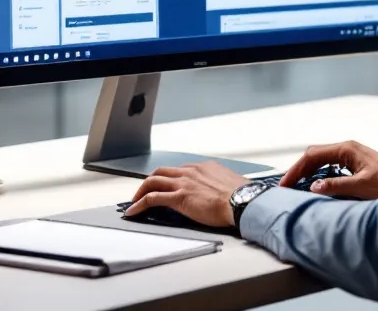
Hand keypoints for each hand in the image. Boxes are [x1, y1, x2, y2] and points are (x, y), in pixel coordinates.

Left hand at [124, 161, 248, 227]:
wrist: (243, 201)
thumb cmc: (243, 197)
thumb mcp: (231, 185)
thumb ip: (220, 186)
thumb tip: (224, 194)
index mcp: (204, 167)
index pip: (180, 170)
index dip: (170, 178)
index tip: (167, 186)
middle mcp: (191, 171)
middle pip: (162, 172)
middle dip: (150, 181)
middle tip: (145, 191)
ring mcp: (183, 183)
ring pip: (153, 181)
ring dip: (141, 191)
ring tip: (134, 201)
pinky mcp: (178, 198)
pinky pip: (152, 199)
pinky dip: (139, 204)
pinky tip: (134, 211)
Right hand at [280, 141, 377, 199]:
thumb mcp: (362, 186)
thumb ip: (338, 186)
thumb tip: (314, 187)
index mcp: (347, 149)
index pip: (313, 155)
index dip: (297, 169)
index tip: (286, 183)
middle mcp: (347, 148)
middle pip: (314, 155)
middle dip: (299, 170)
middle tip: (287, 187)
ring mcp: (351, 155)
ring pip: (321, 160)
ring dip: (307, 172)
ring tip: (296, 187)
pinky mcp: (354, 164)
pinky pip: (330, 166)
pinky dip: (318, 174)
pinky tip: (315, 186)